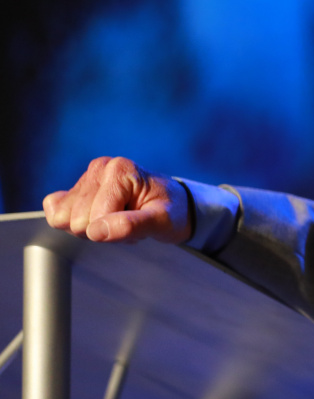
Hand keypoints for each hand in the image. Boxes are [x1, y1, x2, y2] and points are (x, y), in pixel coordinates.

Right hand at [43, 157, 191, 243]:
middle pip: (77, 220)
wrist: (172, 205)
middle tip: (128, 221)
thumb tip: (96, 230)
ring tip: (118, 219)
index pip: (96, 217)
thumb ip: (132, 225)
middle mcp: (99, 168)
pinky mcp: (74, 190)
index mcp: (120, 169)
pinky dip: (76, 225)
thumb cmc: (171, 211)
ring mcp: (85, 178)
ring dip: (93, 228)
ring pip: (64, 220)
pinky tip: (101, 217)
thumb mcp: (163, 221)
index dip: (114, 229)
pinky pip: (55, 214)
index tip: (137, 221)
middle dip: (103, 229)